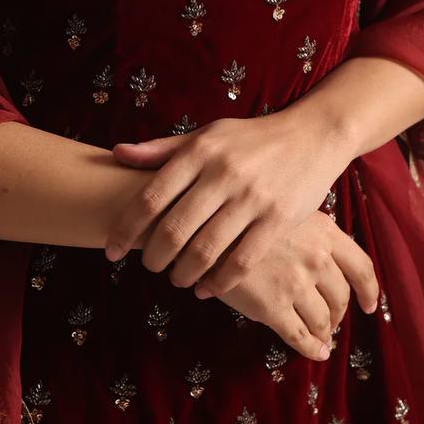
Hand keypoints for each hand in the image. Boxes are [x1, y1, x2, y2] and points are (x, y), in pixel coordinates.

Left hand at [105, 108, 355, 294]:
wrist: (311, 135)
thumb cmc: (250, 139)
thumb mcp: (205, 135)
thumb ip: (162, 149)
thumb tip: (116, 153)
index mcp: (199, 151)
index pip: (150, 197)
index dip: (125, 229)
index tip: (112, 250)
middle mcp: (223, 173)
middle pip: (174, 229)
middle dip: (153, 257)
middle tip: (148, 266)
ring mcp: (252, 197)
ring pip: (205, 250)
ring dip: (182, 274)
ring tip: (175, 279)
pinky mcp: (278, 219)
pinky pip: (241, 261)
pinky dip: (218, 282)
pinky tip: (206, 288)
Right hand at [208, 210, 379, 360]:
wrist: (201, 229)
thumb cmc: (240, 218)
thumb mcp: (282, 213)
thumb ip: (306, 233)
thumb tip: (321, 260)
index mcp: (323, 231)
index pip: (361, 266)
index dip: (369, 290)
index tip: (369, 305)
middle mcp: (316, 257)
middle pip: (341, 296)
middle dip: (338, 314)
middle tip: (331, 322)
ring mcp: (296, 284)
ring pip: (323, 320)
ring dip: (325, 333)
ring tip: (320, 338)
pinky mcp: (273, 308)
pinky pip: (301, 337)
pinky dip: (312, 349)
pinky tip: (315, 352)